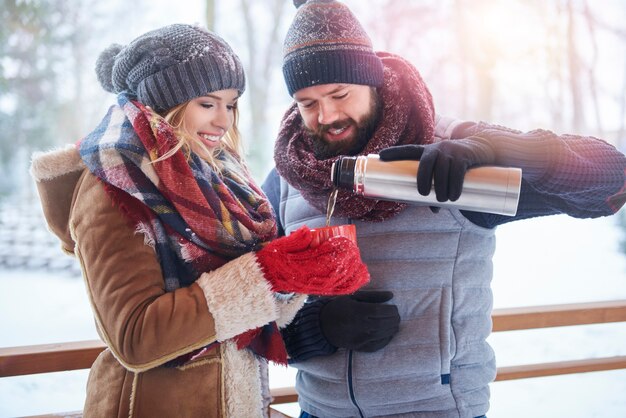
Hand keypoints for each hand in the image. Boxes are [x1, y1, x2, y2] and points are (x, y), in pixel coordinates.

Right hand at [256, 226, 369, 294]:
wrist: (265, 278)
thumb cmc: (273, 259)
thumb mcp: (280, 246)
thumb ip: (294, 239)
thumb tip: (307, 231)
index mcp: (300, 266)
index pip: (323, 260)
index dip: (337, 252)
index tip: (345, 243)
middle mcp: (308, 278)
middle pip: (334, 272)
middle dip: (348, 262)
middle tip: (355, 251)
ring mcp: (313, 286)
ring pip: (337, 283)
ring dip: (352, 275)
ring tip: (362, 267)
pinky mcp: (316, 290)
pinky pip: (335, 290)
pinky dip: (349, 285)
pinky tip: (360, 280)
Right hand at [320, 290, 399, 351]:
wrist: (323, 326)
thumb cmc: (339, 308)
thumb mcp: (354, 298)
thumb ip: (373, 296)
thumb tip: (391, 295)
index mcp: (358, 311)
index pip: (381, 311)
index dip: (391, 310)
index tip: (394, 308)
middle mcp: (360, 326)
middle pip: (385, 323)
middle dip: (395, 319)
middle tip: (396, 315)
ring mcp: (361, 338)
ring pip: (384, 334)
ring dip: (393, 328)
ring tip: (394, 323)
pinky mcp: (360, 348)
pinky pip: (378, 345)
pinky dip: (387, 339)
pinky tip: (388, 333)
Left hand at [379, 138, 494, 201]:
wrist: (481, 150)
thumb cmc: (457, 166)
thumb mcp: (444, 173)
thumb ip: (436, 189)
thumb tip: (433, 210)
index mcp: (427, 152)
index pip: (408, 150)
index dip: (394, 153)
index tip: (380, 156)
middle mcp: (437, 149)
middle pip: (425, 164)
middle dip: (422, 180)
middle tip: (424, 195)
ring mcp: (451, 151)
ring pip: (442, 171)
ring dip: (441, 188)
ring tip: (444, 200)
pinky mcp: (464, 156)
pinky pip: (457, 172)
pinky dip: (455, 187)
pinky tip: (454, 197)